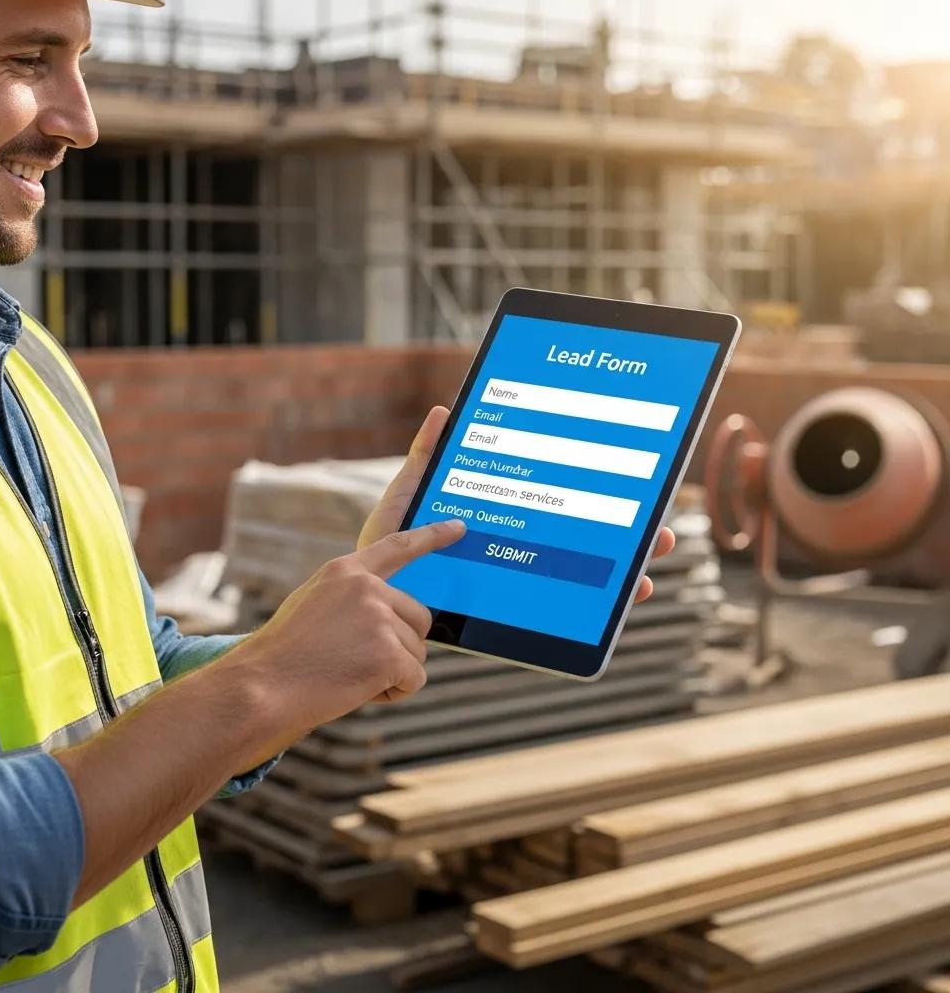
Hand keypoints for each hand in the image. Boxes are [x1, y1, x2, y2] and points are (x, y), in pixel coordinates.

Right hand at [234, 518, 465, 734]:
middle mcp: (367, 588)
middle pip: (418, 618)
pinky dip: (395, 691)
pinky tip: (357, 689)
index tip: (459, 527)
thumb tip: (392, 616)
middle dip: (399, 645)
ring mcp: (379, 618)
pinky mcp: (389, 652)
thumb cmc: (284, 656)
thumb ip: (353, 600)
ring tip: (347, 674)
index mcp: (346, 571)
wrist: (262, 687)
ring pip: (416, 651)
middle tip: (356, 661)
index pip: (398, 546)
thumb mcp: (314, 606)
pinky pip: (415, 678)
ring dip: (392, 672)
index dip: (432, 536)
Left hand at [359, 405, 676, 603]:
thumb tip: (444, 412)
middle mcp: (513, 554)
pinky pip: (553, 616)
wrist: (367, 598)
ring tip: (649, 572)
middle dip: (626, 540)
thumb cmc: (387, 547)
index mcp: (499, 521)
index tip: (633, 489)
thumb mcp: (407, 498)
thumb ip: (426, 458)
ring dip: (623, 579)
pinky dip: (589, 613)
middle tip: (661, 532)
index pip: (558, 510)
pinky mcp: (502, 614)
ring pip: (579, 585)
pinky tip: (615, 610)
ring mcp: (511, 586)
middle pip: (581, 546)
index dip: (596, 503)